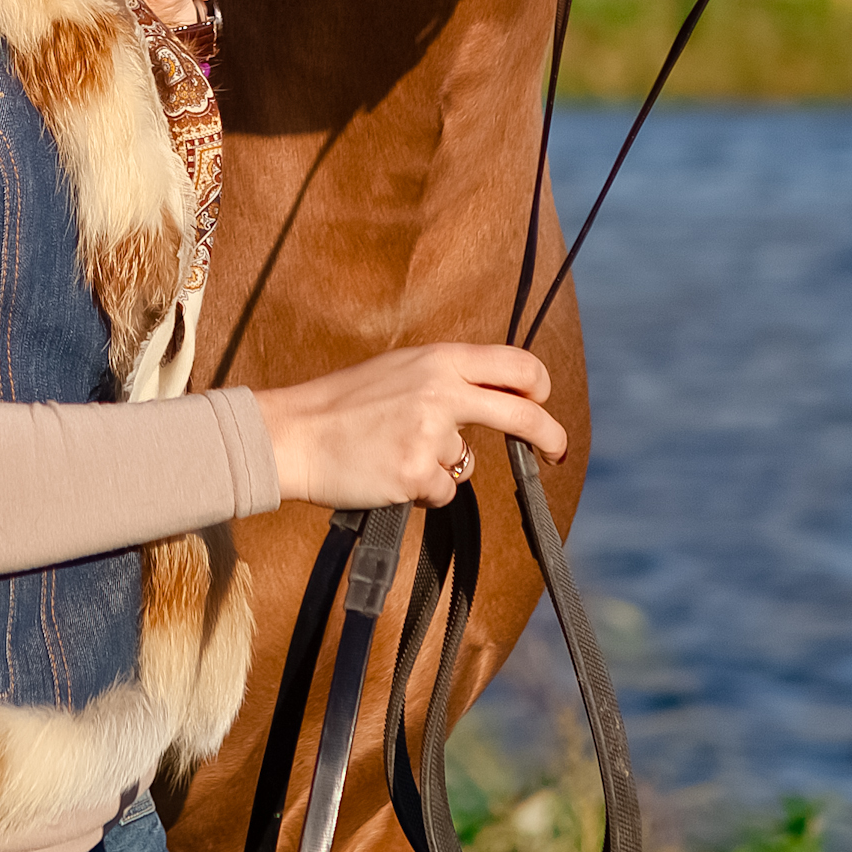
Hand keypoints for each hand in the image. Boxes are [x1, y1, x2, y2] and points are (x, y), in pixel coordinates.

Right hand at [254, 344, 564, 510]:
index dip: (537, 385)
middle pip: (520, 414)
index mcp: (438, 359)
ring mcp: (431, 434)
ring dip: (439, 468)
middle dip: (548, 436)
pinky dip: (419, 491)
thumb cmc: (341, 405)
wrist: (293, 434)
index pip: (514, 363)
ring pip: (465, 464)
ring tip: (392, 452)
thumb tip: (493, 399)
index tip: (541, 401)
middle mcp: (441, 391)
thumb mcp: (399, 371)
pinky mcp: (417, 473)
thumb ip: (445, 380)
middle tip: (557, 452)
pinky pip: (440, 492)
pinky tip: (386, 473)